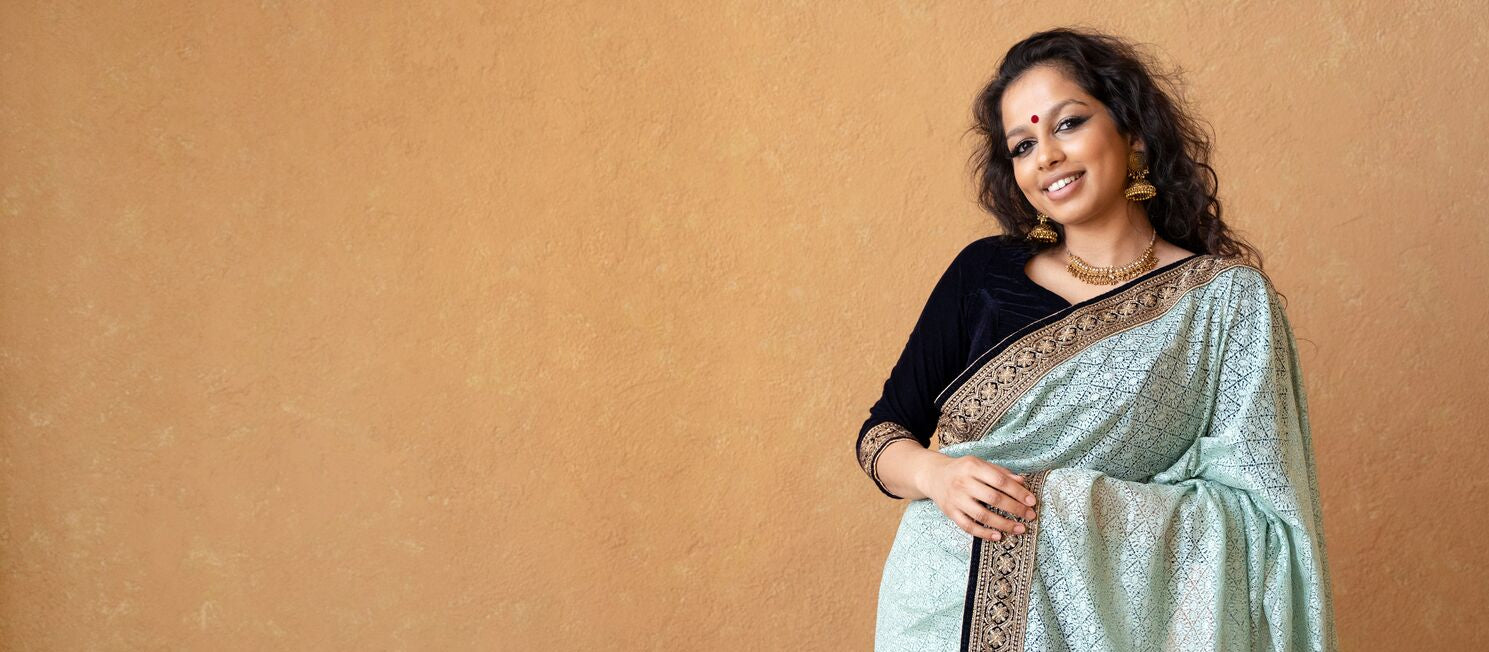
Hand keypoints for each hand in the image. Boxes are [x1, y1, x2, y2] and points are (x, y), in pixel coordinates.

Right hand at [916, 455, 1038, 542]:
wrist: (934, 475)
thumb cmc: (963, 470)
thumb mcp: (980, 464)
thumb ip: (1000, 473)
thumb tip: (1022, 482)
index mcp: (973, 466)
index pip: (1000, 480)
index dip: (1018, 492)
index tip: (1032, 502)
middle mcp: (963, 482)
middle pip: (993, 498)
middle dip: (1015, 509)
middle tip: (1030, 516)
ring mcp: (955, 499)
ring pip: (982, 515)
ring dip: (1004, 524)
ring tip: (1020, 529)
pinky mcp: (950, 512)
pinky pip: (968, 526)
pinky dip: (984, 533)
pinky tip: (998, 536)